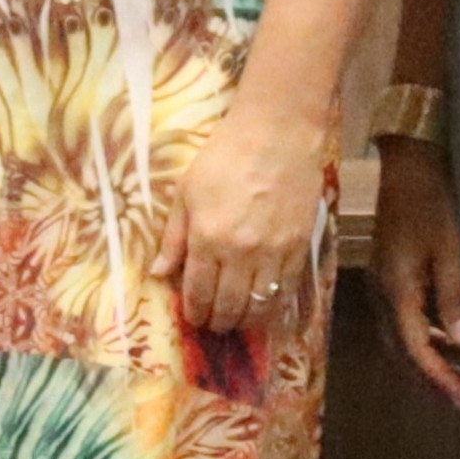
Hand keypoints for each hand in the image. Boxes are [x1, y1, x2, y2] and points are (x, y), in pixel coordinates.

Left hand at [161, 97, 330, 336]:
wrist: (278, 134)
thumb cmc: (224, 157)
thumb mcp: (186, 192)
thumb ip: (174, 237)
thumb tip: (158, 273)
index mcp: (208, 239)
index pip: (199, 292)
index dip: (195, 312)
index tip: (193, 319)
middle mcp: (241, 252)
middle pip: (229, 305)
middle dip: (218, 322)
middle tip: (213, 324)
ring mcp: (275, 252)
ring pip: (260, 304)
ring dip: (247, 320)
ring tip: (238, 320)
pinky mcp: (301, 246)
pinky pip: (288, 289)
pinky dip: (276, 306)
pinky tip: (266, 309)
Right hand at [370, 139, 459, 412]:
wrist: (403, 161)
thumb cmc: (432, 199)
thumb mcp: (451, 245)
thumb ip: (455, 294)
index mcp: (398, 289)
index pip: (418, 350)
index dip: (442, 379)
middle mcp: (383, 293)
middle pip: (403, 351)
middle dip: (432, 379)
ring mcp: (380, 283)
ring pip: (400, 337)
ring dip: (427, 359)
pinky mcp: (387, 273)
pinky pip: (402, 319)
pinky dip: (423, 337)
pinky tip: (447, 336)